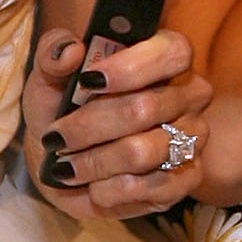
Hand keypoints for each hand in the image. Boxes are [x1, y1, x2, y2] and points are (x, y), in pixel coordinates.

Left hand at [24, 24, 211, 218]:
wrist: (60, 160)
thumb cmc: (61, 109)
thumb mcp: (48, 76)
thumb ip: (53, 53)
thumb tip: (70, 52)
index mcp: (164, 57)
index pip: (173, 51)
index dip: (132, 67)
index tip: (88, 81)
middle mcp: (188, 94)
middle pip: (146, 108)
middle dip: (90, 126)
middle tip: (57, 137)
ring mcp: (193, 138)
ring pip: (142, 152)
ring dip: (94, 162)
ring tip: (68, 166)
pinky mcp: (188, 177)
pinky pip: (151, 187)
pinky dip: (110, 190)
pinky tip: (94, 185)